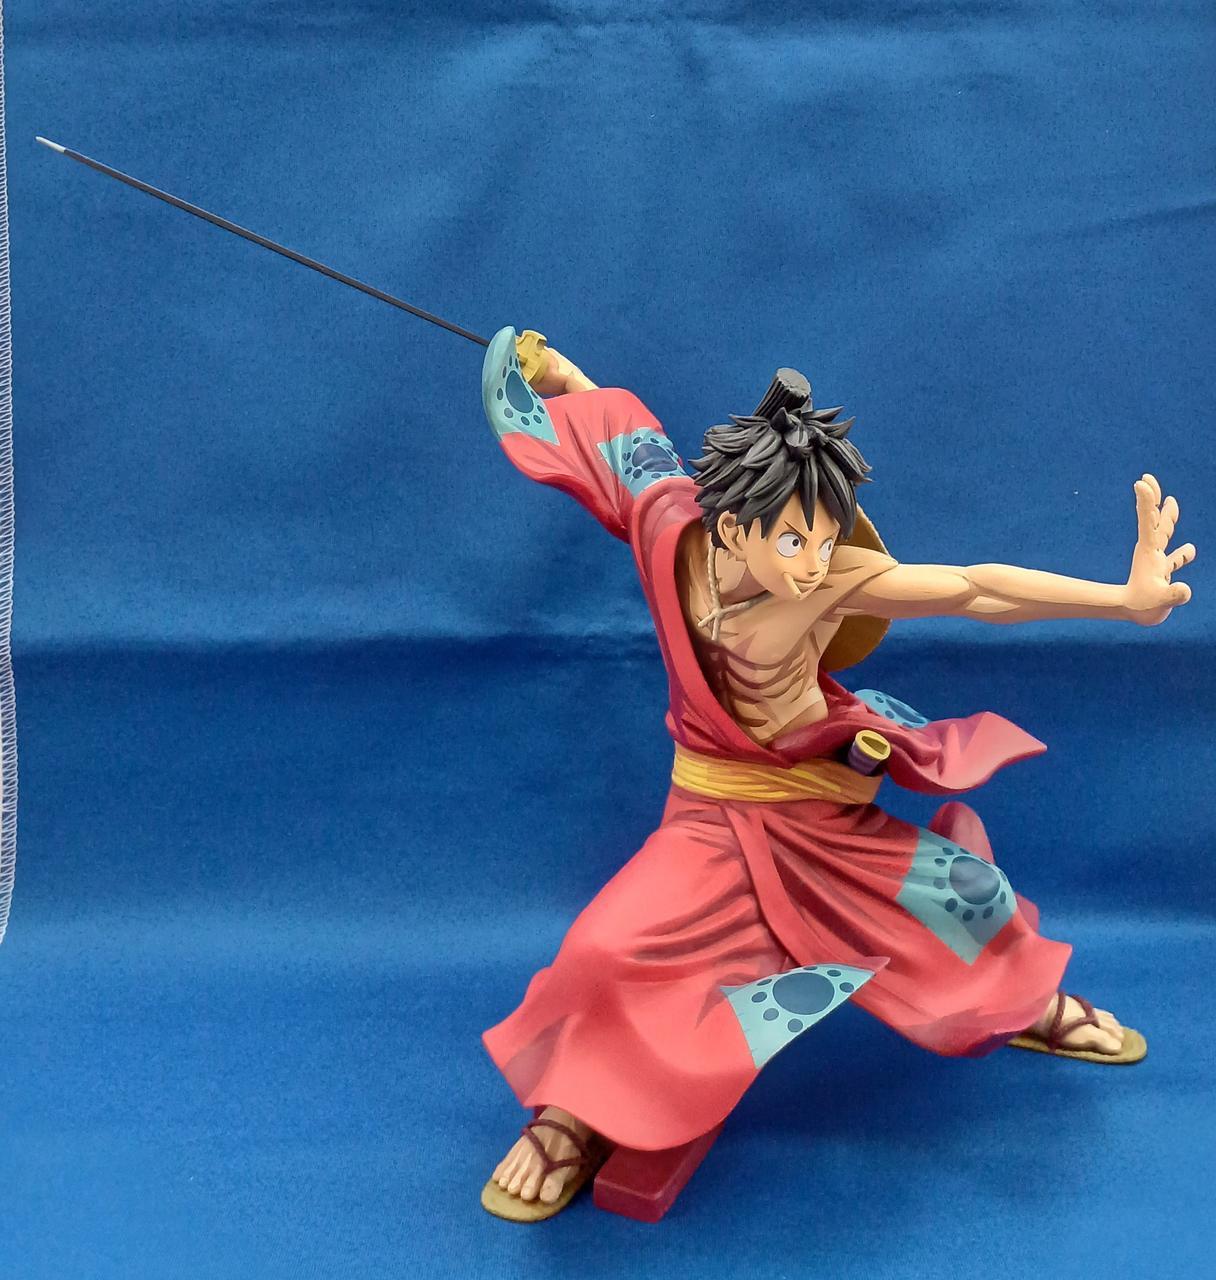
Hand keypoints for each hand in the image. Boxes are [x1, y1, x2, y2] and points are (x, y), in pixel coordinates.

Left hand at [1123, 474, 1195, 624]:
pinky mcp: (1162, 571)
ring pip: (1165, 533)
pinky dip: (1183, 553)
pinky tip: (1190, 549)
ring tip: (1170, 500)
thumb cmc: (1142, 607)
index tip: (1140, 483)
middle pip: (1154, 520)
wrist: (1132, 613)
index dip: (1147, 502)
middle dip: (1152, 499)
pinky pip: (1176, 558)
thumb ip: (1173, 595)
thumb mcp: (1159, 601)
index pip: (1148, 522)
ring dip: (1168, 517)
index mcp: (1149, 551)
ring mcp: (1157, 560)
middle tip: (1147, 478)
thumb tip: (1185, 589)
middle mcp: (1152, 551)